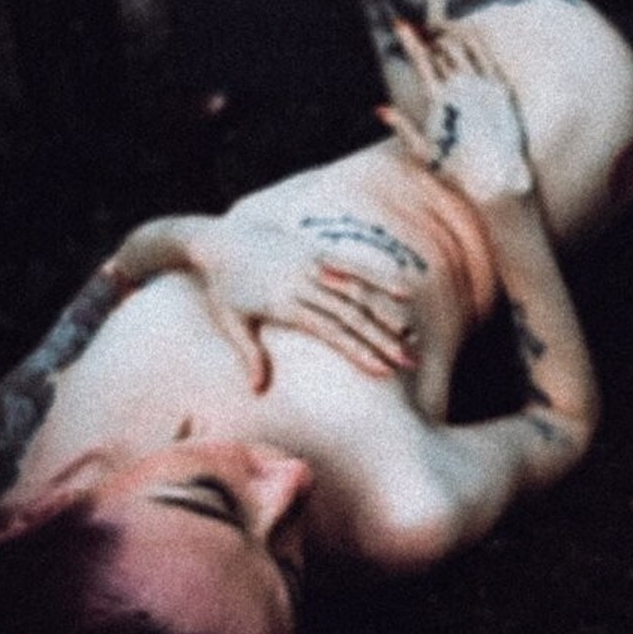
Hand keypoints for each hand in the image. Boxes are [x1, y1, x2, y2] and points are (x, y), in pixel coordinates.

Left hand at [186, 219, 417, 389]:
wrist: (221, 242)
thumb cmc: (225, 288)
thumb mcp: (233, 323)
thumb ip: (251, 355)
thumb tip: (258, 391)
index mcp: (284, 303)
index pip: (330, 331)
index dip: (359, 351)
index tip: (383, 371)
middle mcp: (303, 282)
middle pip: (351, 314)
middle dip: (382, 339)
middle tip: (408, 362)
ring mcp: (312, 264)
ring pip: (358, 291)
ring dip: (387, 314)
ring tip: (411, 336)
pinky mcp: (317, 252)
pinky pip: (353, 266)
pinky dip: (379, 278)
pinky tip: (404, 293)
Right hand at [377, 22, 533, 205]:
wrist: (497, 181)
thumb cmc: (457, 171)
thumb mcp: (422, 152)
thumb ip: (402, 127)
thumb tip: (381, 109)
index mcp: (441, 98)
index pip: (422, 58)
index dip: (410, 38)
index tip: (400, 23)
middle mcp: (464, 86)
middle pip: (442, 47)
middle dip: (429, 37)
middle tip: (421, 35)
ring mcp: (485, 85)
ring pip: (464, 46)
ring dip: (449, 38)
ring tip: (440, 39)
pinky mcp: (501, 89)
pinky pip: (486, 56)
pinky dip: (473, 44)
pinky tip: (466, 41)